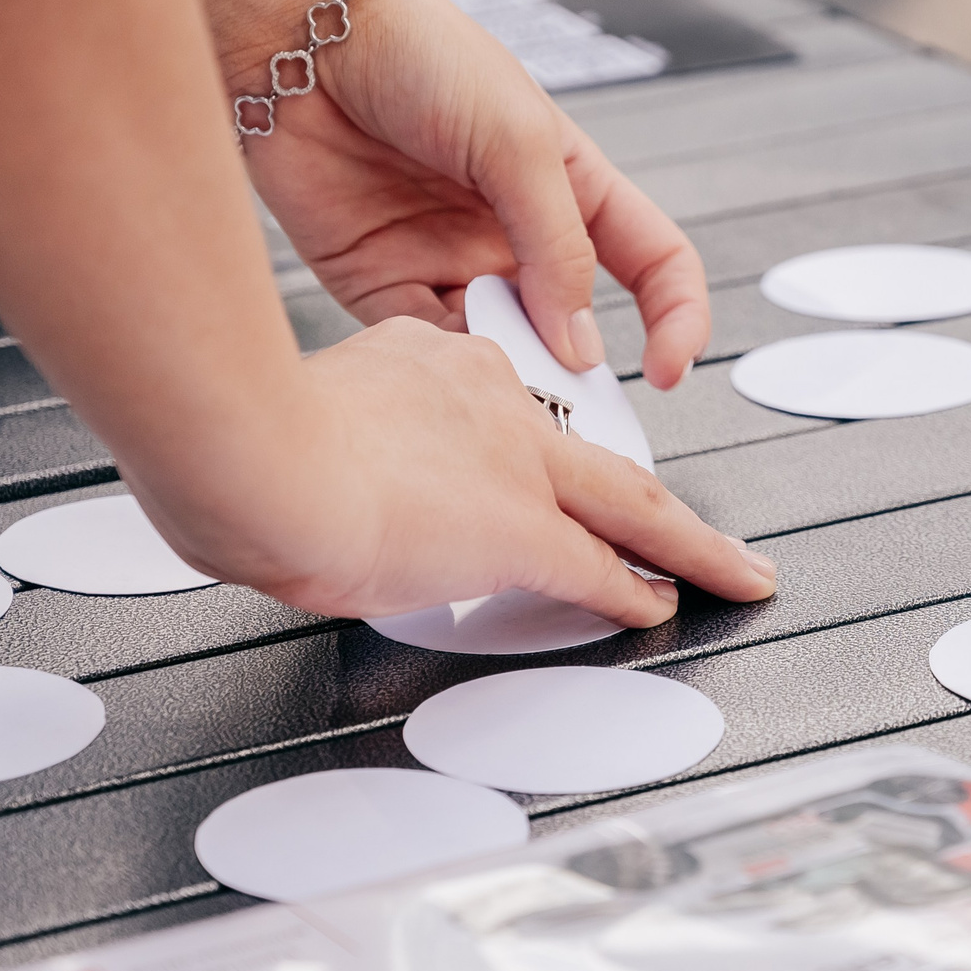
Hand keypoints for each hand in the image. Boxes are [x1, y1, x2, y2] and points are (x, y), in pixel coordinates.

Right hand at [128, 317, 776, 623]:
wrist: (255, 451)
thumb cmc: (239, 441)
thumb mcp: (290, 419)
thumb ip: (317, 449)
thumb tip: (294, 497)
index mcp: (432, 363)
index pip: (499, 415)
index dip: (523, 452)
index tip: (522, 474)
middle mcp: (491, 401)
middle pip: (590, 457)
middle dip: (647, 493)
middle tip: (693, 528)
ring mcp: (515, 467)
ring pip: (629, 506)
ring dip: (686, 545)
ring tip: (730, 570)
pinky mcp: (522, 532)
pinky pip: (600, 569)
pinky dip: (640, 592)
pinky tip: (665, 607)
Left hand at [240, 0, 711, 386]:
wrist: (299, 36)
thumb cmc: (420, 54)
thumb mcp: (518, 141)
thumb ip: (558, 248)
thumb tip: (583, 347)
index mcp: (572, 188)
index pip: (653, 266)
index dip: (676, 319)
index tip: (664, 371)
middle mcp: (514, 234)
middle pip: (572, 326)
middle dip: (580, 374)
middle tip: (576, 409)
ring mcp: (449, 262)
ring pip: (498, 349)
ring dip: (507, 374)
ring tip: (503, 381)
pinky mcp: (380, 282)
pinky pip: (424, 347)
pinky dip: (441, 369)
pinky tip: (443, 363)